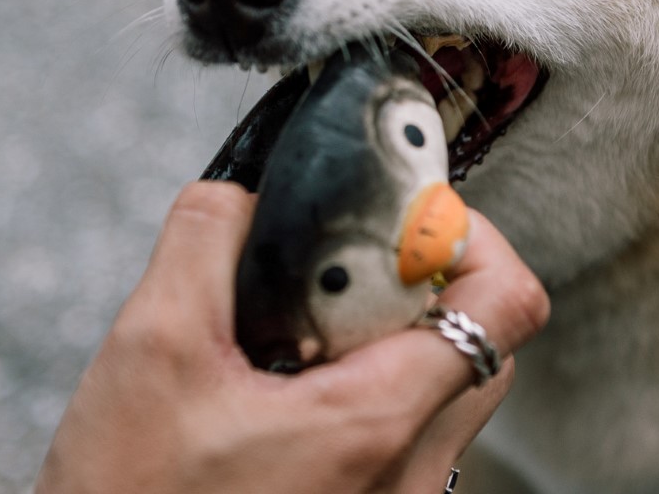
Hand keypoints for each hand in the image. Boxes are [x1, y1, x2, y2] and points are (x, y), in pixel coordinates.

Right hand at [35, 183, 549, 493]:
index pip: (507, 303)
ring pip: (436, 394)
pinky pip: (397, 441)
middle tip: (331, 269)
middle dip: (416, 283)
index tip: (392, 214)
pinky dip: (352, 395)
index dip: (463, 232)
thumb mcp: (151, 348)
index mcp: (378, 425)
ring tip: (282, 337)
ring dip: (377, 341)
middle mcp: (411, 478)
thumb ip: (205, 241)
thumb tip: (244, 193)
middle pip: (481, 343)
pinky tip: (268, 397)